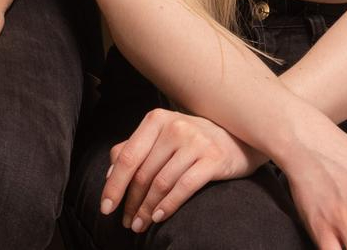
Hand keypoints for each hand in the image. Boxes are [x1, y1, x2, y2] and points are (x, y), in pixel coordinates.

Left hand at [100, 109, 259, 232]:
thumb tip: (109, 174)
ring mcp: (195, 141)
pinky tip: (158, 218)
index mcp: (156, 119)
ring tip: (140, 225)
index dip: (114, 185)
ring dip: (146, 209)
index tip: (105, 208)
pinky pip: (184, 187)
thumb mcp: (163, 137)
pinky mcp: (213, 158)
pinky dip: (168, 205)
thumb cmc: (195, 139)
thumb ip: (135, 149)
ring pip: (161, 183)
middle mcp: (175, 127)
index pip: (128, 157)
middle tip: (126, 223)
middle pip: (143, 174)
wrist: (241, 137)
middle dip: (130, 203)